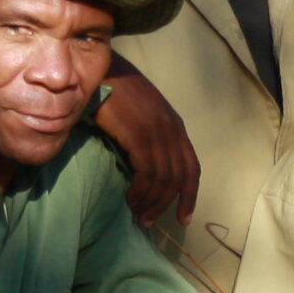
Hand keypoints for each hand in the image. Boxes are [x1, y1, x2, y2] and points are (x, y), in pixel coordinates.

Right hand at [91, 66, 202, 227]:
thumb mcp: (142, 115)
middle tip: (149, 222)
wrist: (102, 71)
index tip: (183, 218)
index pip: (191, 168)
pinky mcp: (140, 135)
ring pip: (163, 180)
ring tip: (137, 214)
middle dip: (167, 205)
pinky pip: (148, 174)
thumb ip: (148, 137)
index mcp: (175, 126)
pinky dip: (141, 191)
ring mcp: (158, 132)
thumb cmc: (116, 92)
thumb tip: (143, 169)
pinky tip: (130, 197)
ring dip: (151, 203)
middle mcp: (172, 130)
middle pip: (179, 178)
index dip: (190, 195)